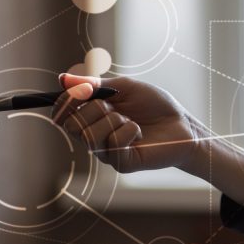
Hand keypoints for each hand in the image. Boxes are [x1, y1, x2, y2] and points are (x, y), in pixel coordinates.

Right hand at [51, 73, 202, 172]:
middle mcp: (94, 137)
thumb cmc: (154, 105)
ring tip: (130, 120)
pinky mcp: (122, 164)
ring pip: (90, 136)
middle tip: (114, 106)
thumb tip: (62, 79)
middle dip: (92, 109)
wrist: (182, 124)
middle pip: (72, 126)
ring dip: (113, 120)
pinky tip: (139, 133)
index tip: (82, 89)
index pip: (62, 114)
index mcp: (91, 118)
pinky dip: (128, 131)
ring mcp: (107, 152)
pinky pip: (113, 144)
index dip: (66, 101)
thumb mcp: (123, 87)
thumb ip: (93, 84)